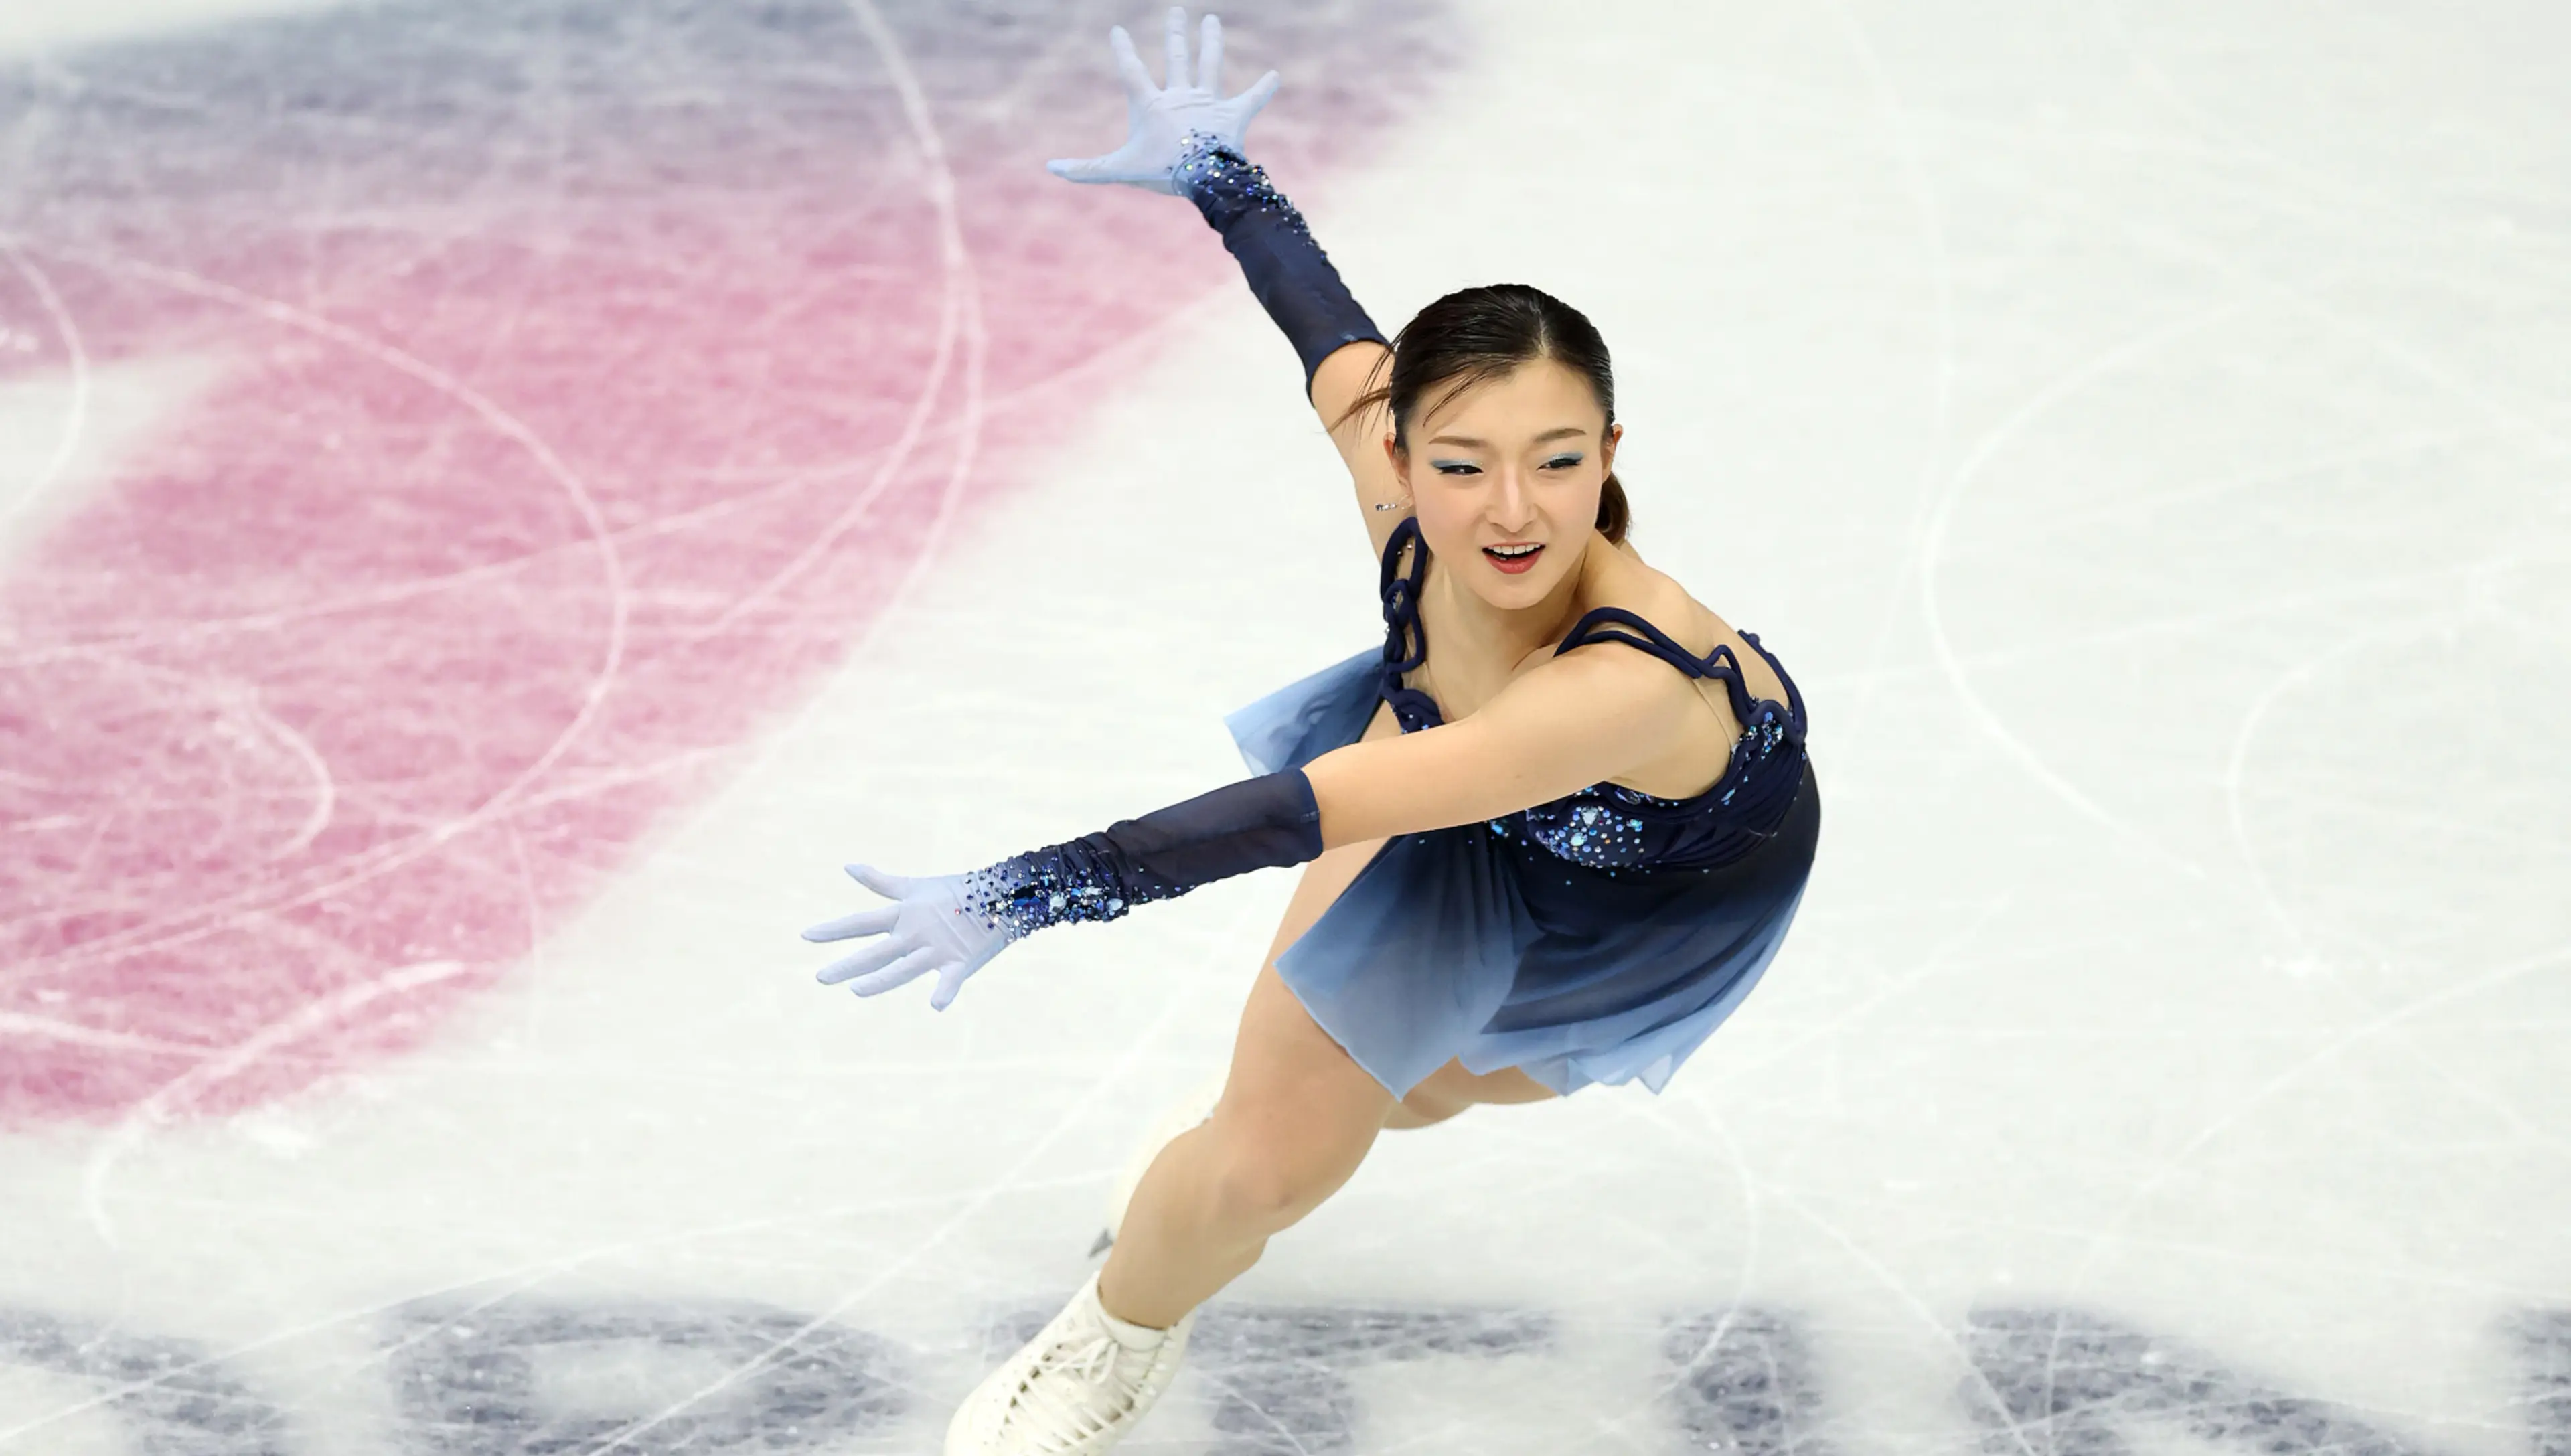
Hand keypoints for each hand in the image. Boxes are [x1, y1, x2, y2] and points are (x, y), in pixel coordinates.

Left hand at [804, 864, 1013, 1010]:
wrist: (999, 896)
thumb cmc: (953, 892)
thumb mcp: (913, 887)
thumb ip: (879, 881)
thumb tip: (848, 866)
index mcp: (903, 916)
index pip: (861, 922)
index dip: (833, 929)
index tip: (805, 935)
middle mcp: (915, 933)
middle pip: (876, 951)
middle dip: (848, 964)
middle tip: (820, 978)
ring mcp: (937, 949)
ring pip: (905, 968)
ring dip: (882, 980)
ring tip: (856, 991)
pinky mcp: (961, 962)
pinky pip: (951, 980)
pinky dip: (945, 991)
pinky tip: (935, 1005)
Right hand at [1046, 6, 1281, 194]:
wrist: (1201, 177)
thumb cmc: (1159, 171)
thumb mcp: (1118, 169)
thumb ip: (1086, 169)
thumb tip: (1050, 168)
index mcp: (1152, 104)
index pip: (1132, 70)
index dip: (1124, 49)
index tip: (1118, 29)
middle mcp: (1181, 96)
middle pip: (1177, 57)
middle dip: (1176, 32)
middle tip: (1176, 10)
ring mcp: (1208, 103)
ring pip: (1210, 65)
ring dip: (1212, 43)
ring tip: (1213, 21)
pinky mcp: (1232, 115)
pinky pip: (1251, 100)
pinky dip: (1263, 89)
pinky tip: (1276, 75)